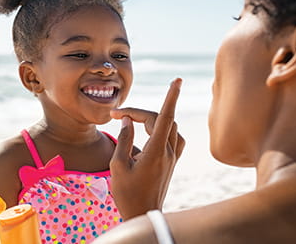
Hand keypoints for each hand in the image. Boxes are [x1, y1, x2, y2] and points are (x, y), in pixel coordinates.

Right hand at [109, 78, 184, 219]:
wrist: (143, 215)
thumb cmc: (127, 193)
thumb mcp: (118, 166)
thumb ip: (124, 140)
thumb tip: (127, 120)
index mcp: (154, 152)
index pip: (165, 117)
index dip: (171, 97)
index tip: (177, 80)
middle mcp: (168, 152)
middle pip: (161, 120)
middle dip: (140, 112)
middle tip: (118, 116)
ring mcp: (172, 157)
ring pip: (170, 127)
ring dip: (154, 118)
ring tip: (134, 121)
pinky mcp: (172, 162)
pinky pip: (175, 138)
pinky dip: (165, 128)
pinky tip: (153, 131)